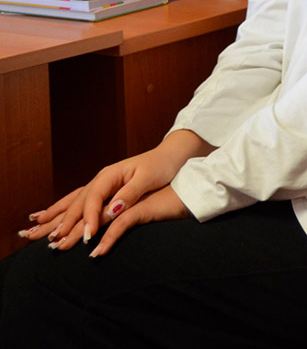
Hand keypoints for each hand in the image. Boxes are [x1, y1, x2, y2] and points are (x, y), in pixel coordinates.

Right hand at [20, 130, 211, 252]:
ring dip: (60, 219)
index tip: (87, 235)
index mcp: (110, 175)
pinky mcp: (105, 191)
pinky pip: (81, 202)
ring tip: (44, 234)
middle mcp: (101, 179)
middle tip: (54, 243)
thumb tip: (112, 209)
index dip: (88, 218)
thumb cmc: (161, 166)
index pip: (93, 199)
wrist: (169, 156)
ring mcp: (101, 184)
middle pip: (78, 203)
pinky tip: (54, 219)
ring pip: (75, 203)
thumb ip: (130, 194)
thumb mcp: (148, 179)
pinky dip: (66, 212)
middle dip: (65, 223)